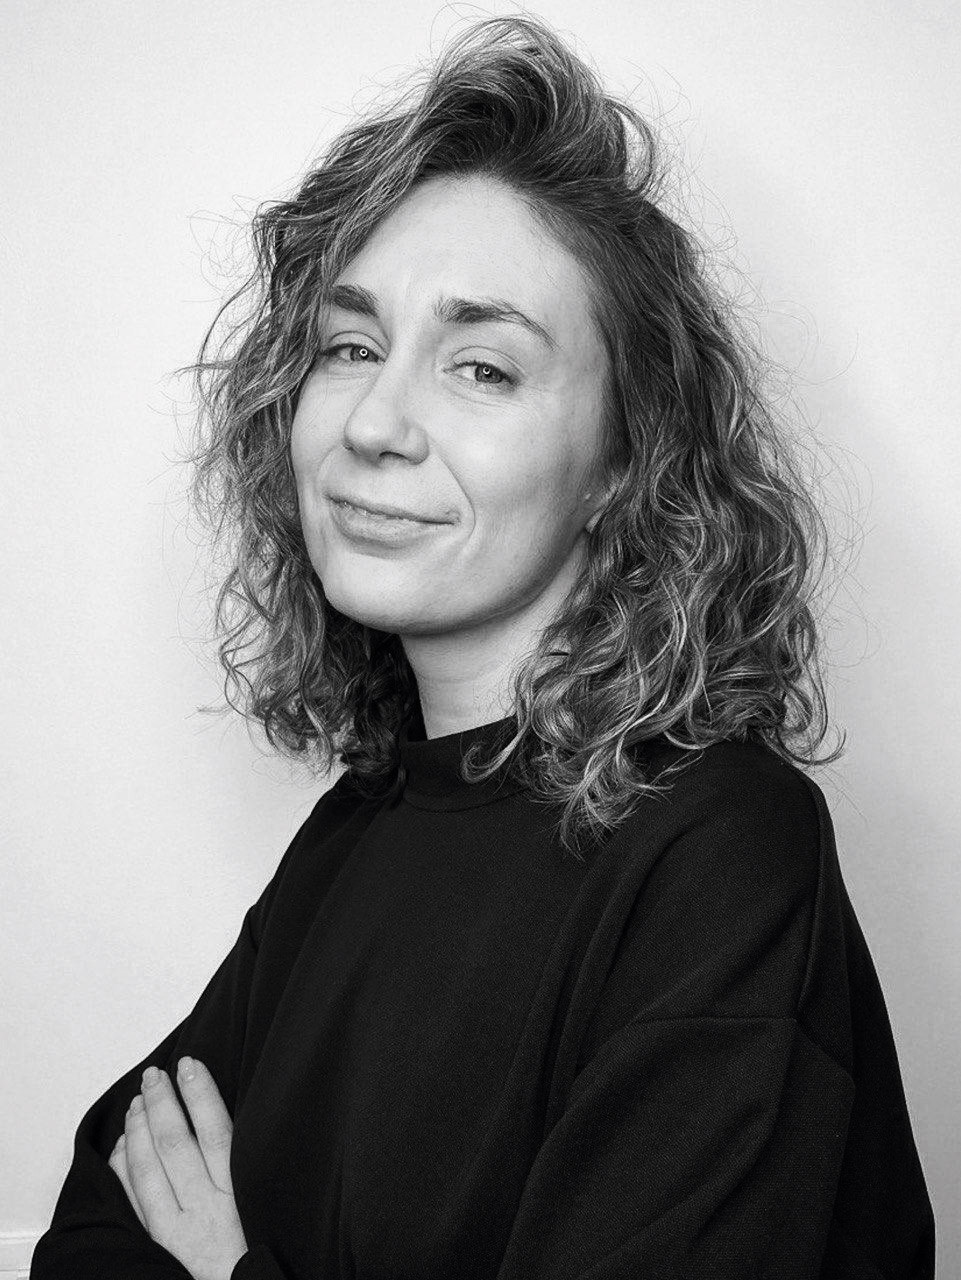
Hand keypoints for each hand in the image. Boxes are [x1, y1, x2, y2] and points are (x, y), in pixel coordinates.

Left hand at [108, 1056, 247, 1279]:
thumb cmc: (259, 1252)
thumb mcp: (265, 1203)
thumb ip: (246, 1166)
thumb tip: (226, 1119)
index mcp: (238, 1193)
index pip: (215, 1130)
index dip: (200, 1093)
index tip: (190, 1065)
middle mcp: (205, 1208)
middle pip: (176, 1144)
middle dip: (163, 1103)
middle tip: (155, 1075)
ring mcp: (175, 1229)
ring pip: (148, 1169)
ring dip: (139, 1129)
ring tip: (138, 1101)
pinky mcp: (157, 1245)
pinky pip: (132, 1200)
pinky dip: (123, 1167)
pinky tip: (123, 1145)